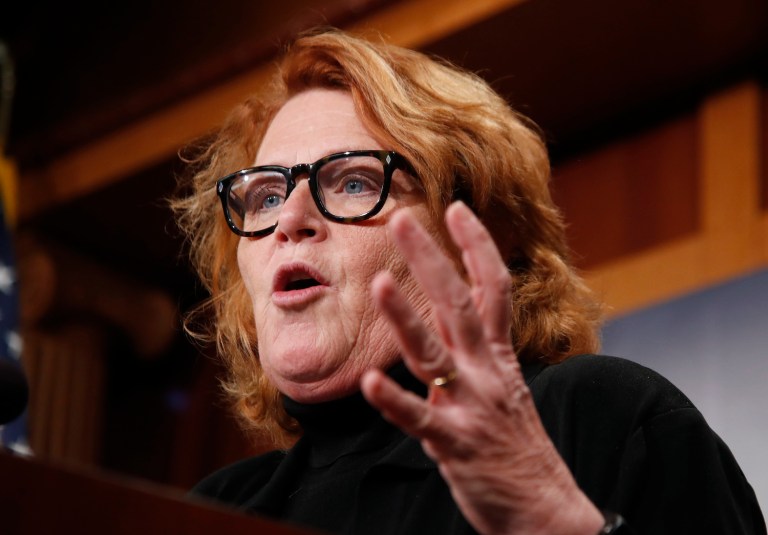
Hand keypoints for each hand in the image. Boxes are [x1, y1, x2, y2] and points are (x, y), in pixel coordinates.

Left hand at [361, 202, 602, 534]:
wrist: (546, 508)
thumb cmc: (517, 444)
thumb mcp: (505, 386)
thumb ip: (475, 349)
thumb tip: (447, 314)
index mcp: (498, 356)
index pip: (492, 288)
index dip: (476, 245)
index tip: (456, 209)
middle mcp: (485, 371)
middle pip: (458, 304)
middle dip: (430, 259)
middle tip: (402, 219)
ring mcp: (470, 406)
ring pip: (433, 353)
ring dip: (406, 317)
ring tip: (380, 283)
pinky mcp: (454, 443)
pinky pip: (419, 419)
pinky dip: (394, 400)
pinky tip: (367, 383)